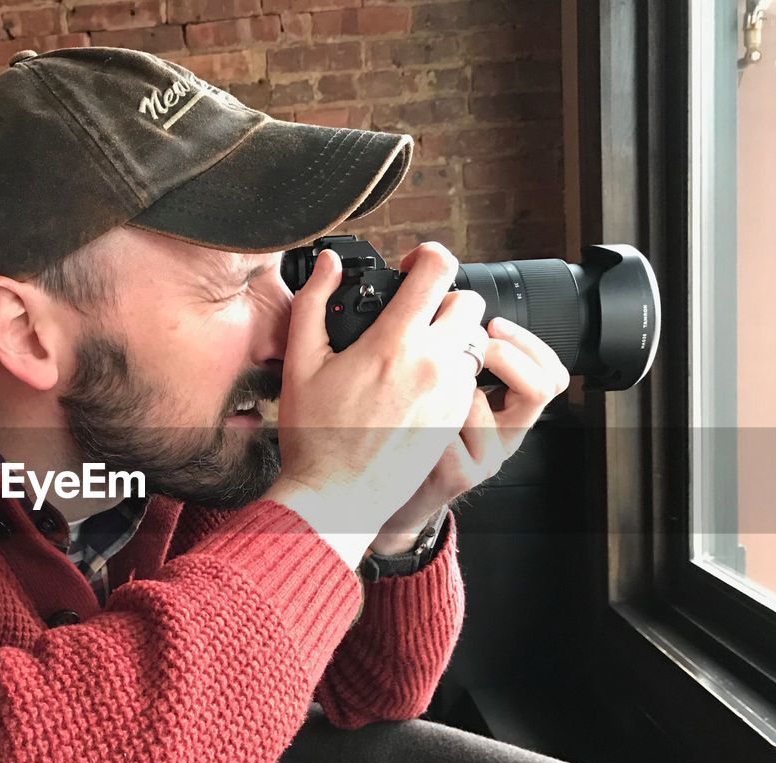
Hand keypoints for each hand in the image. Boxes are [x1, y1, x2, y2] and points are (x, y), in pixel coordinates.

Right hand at [265, 242, 486, 568]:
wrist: (339, 495)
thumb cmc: (315, 436)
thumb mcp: (300, 363)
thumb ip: (311, 304)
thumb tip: (329, 265)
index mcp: (395, 342)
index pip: (438, 270)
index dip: (427, 255)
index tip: (412, 264)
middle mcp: (433, 363)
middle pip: (467, 301)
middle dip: (442, 298)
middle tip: (414, 313)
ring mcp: (450, 392)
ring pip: (474, 339)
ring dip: (453, 335)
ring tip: (417, 349)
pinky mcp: (455, 417)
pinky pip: (469, 376)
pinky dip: (453, 370)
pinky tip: (418, 383)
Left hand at [368, 314, 571, 553]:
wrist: (393, 496)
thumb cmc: (416, 440)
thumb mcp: (449, 398)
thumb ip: (464, 364)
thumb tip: (458, 311)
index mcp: (510, 413)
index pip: (552, 374)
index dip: (531, 344)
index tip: (495, 324)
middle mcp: (506, 437)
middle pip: (542, 386)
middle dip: (504, 354)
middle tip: (470, 346)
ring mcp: (486, 459)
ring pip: (482, 403)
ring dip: (448, 386)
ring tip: (424, 393)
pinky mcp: (458, 476)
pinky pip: (444, 429)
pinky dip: (419, 416)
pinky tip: (404, 422)